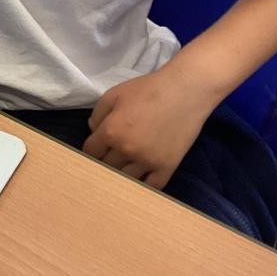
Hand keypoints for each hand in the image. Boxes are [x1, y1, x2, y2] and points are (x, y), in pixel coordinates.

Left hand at [82, 66, 214, 189]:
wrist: (185, 91)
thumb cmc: (148, 89)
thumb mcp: (114, 94)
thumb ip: (97, 115)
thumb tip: (93, 132)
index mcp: (111, 132)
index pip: (90, 152)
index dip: (91, 148)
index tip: (96, 147)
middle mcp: (127, 150)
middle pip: (106, 166)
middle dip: (105, 160)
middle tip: (110, 155)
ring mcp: (148, 161)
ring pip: (125, 178)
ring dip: (122, 172)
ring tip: (124, 166)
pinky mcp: (167, 167)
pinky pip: (150, 186)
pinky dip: (143, 184)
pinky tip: (141, 178)